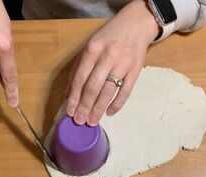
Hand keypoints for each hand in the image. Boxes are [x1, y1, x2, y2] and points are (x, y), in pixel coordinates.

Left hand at [66, 0, 158, 125]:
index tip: (70, 112)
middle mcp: (107, 57)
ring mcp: (123, 64)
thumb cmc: (109, 37)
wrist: (136, 24)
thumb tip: (68, 93)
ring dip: (99, 109)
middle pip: (93, 88)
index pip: (80, 79)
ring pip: (108, 91)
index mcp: (92, 50)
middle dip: (85, 107)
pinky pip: (126, 91)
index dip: (74, 98)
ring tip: (93, 121)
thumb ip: (78, 69)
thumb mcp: (90, 47)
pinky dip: (118, 104)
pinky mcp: (135, 70)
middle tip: (81, 122)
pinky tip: (110, 113)